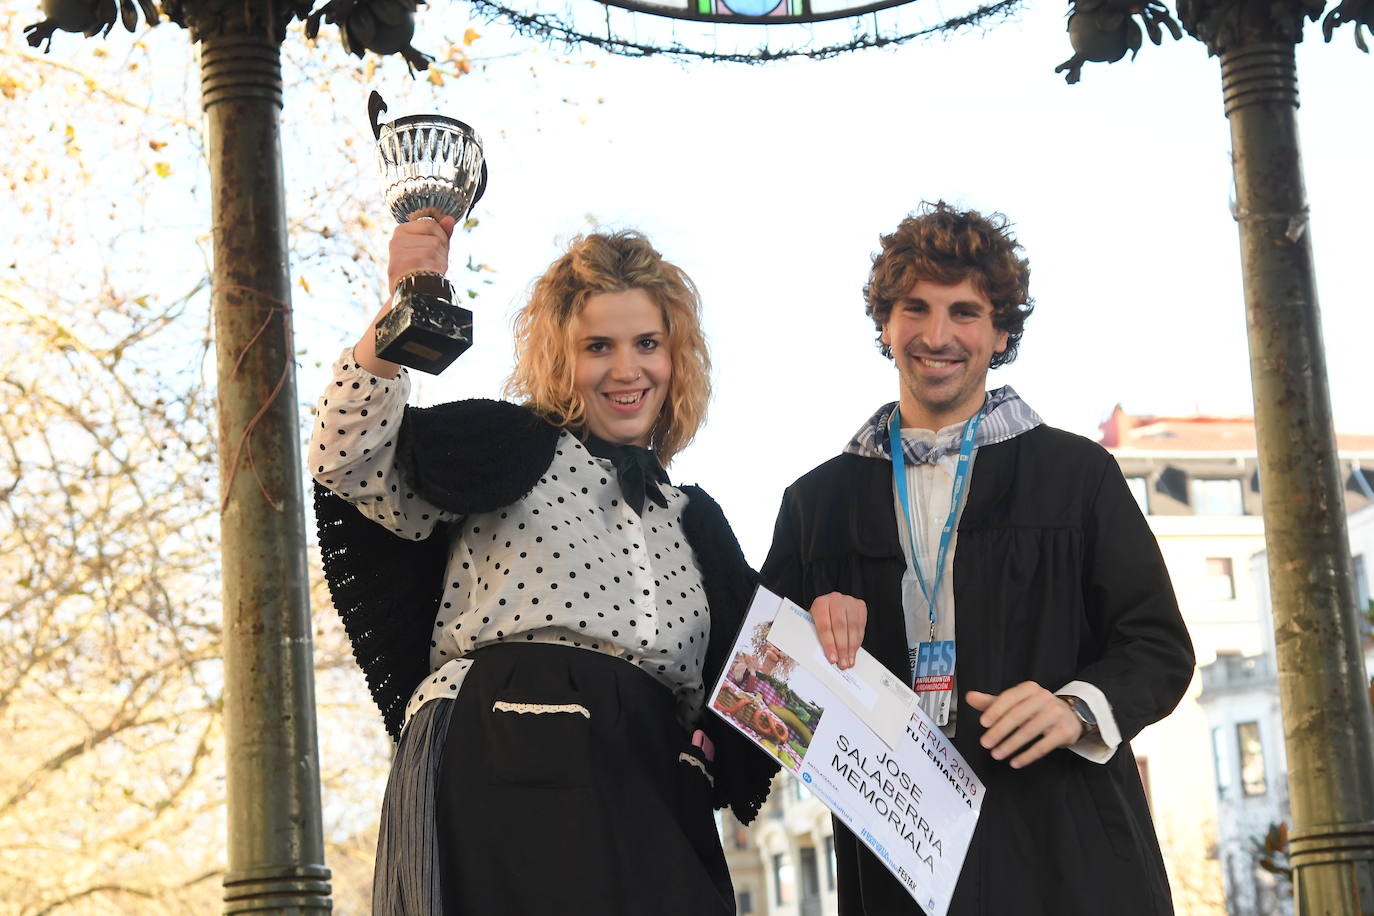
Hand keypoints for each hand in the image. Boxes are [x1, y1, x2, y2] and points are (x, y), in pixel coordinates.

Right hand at [386, 213, 455, 293]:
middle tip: (434, 264)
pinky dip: (437, 271)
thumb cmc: (421, 269)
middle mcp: (396, 241)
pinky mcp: (401, 267)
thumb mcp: (430, 248)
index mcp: (401, 231)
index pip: (430, 224)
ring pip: (434, 250)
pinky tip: (431, 276)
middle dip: (442, 252)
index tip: (437, 250)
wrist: (409, 296)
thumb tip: (450, 219)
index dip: (441, 237)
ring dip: (440, 263)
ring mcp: (397, 254)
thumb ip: (441, 232)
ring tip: (431, 271)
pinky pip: (430, 262)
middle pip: (435, 238)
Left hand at [809, 592, 866, 669]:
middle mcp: (835, 599)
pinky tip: (854, 651)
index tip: (832, 659)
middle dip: (842, 648)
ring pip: (852, 628)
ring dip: (851, 647)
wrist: (832, 604)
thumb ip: (817, 635)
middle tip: (842, 664)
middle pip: (840, 627)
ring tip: (849, 661)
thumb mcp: (814, 623)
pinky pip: (861, 627)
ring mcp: (849, 601)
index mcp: (820, 603)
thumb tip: (821, 655)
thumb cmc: (821, 618)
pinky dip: (858, 641)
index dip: (829, 644)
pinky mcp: (860, 606)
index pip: (824, 626)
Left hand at [966, 681, 1082, 768]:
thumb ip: (991, 702)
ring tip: (997, 755)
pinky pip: (1044, 746)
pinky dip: (1028, 755)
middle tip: (985, 743)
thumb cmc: (1035, 708)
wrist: (1070, 715)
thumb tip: (969, 697)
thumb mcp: (1015, 703)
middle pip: (1018, 715)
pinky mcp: (1065, 731)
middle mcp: (1044, 698)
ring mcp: (1056, 714)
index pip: (1009, 697)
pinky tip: (1015, 762)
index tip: (982, 723)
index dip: (996, 710)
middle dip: (1000, 731)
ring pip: (1030, 731)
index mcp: (1029, 688)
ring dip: (1011, 745)